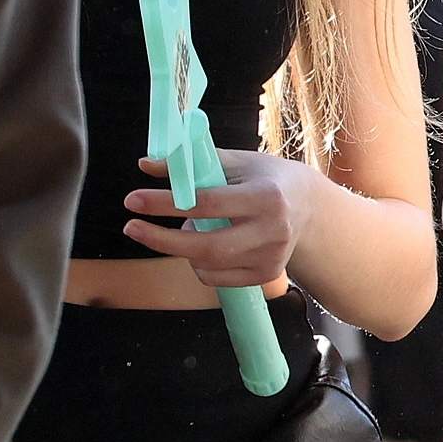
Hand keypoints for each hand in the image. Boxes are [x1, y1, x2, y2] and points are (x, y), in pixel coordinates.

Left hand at [122, 149, 315, 292]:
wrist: (310, 208)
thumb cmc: (266, 178)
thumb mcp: (235, 162)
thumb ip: (192, 164)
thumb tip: (146, 165)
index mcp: (266, 196)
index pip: (207, 203)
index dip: (165, 203)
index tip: (133, 200)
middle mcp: (272, 230)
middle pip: (206, 246)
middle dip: (161, 240)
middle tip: (132, 227)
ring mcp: (272, 258)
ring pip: (208, 265)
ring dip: (182, 248)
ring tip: (187, 228)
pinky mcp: (267, 275)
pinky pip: (217, 279)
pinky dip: (198, 265)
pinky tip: (203, 245)